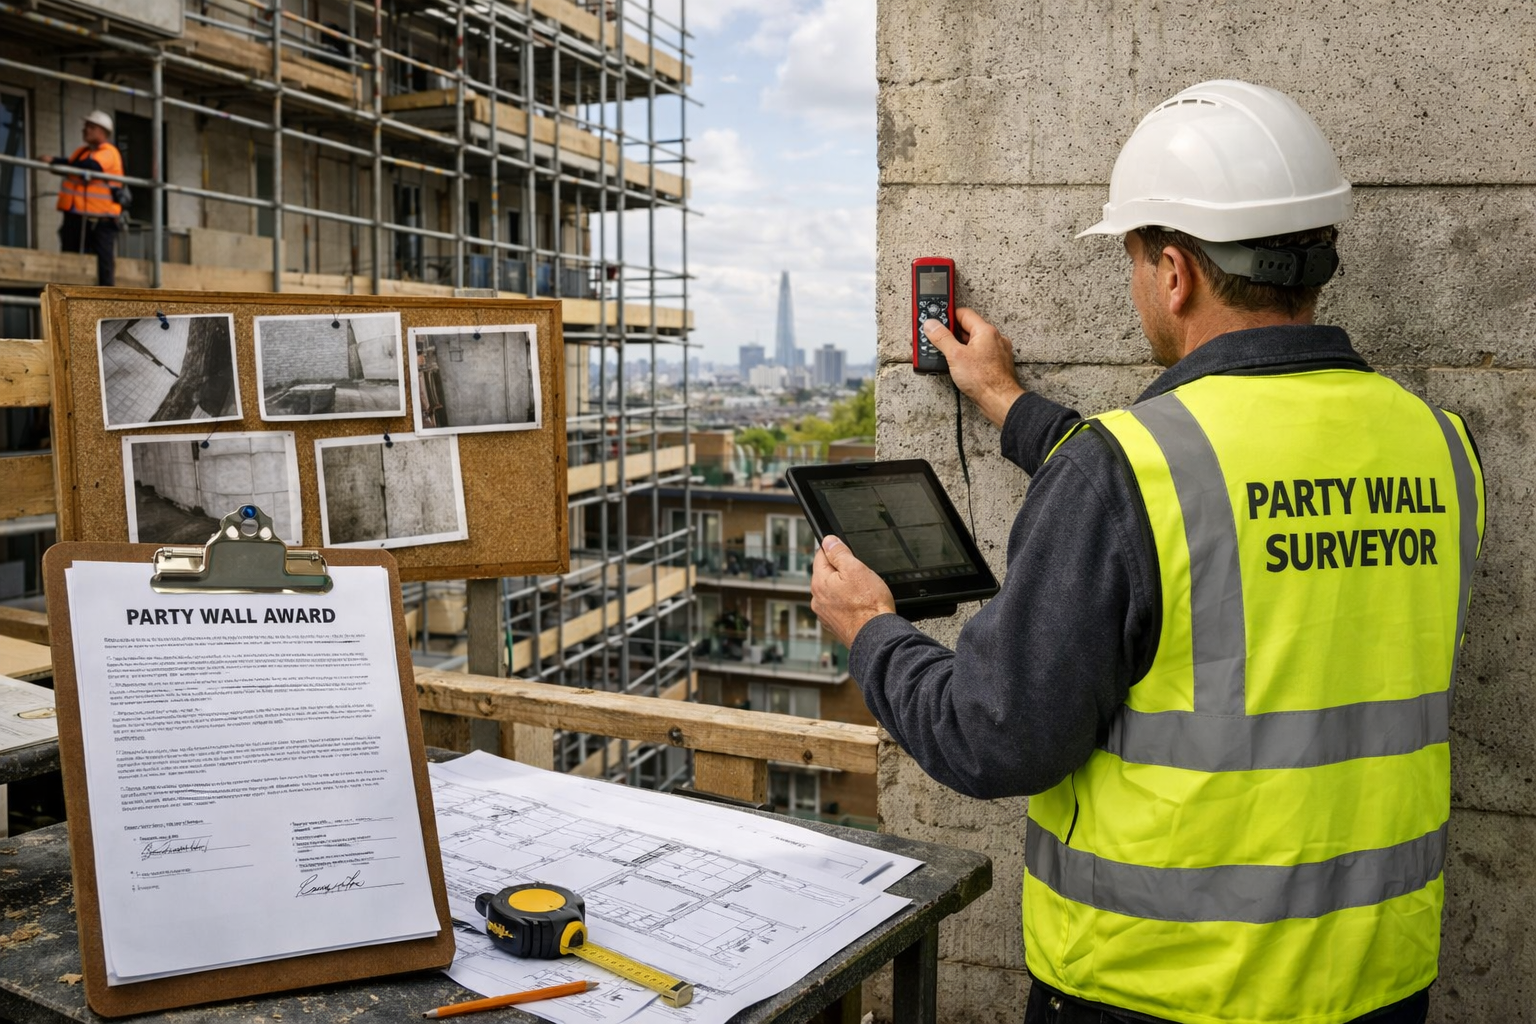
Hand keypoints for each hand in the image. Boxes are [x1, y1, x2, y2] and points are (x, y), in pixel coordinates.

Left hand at [810, 536, 895, 646]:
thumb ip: (839, 552)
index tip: (847, 553)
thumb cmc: (869, 605)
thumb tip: (828, 541)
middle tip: (861, 577)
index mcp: (820, 582)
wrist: (877, 636)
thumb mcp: (856, 569)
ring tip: (863, 594)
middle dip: (842, 572)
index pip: (821, 555)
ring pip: (834, 592)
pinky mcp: (834, 625)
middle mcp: (817, 599)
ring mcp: (825, 614)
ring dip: (845, 589)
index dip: (835, 550)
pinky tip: (860, 607)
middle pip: (827, 574)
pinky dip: (848, 605)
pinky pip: (839, 607)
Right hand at [923, 307, 1024, 426]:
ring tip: (947, 355)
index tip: (936, 322)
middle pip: (968, 329)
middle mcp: (994, 339)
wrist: (999, 400)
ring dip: (959, 347)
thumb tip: (931, 325)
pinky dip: (968, 358)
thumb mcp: (955, 356)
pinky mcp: (996, 365)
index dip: (948, 316)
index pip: (963, 314)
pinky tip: (960, 367)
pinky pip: (979, 355)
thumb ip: (942, 338)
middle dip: (951, 334)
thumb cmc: (984, 379)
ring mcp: (997, 352)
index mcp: (986, 331)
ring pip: (974, 343)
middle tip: (938, 340)